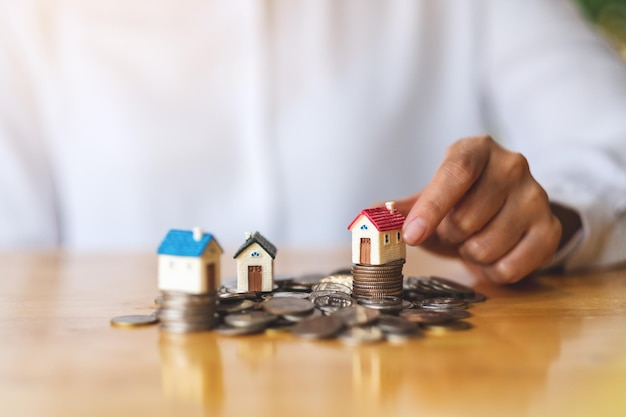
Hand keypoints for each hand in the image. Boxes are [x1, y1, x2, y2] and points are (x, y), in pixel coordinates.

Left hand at [398, 135, 561, 283]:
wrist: (509, 212)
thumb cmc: (461, 203)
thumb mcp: (431, 200)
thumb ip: (400, 209)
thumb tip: (367, 217)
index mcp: (477, 150)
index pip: (456, 173)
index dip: (432, 207)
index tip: (411, 236)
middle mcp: (512, 165)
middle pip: (467, 218)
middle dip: (449, 236)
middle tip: (453, 231)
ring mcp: (536, 196)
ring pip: (487, 246)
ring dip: (470, 254)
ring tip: (474, 240)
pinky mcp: (550, 229)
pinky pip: (510, 268)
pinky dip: (492, 272)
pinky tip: (493, 255)